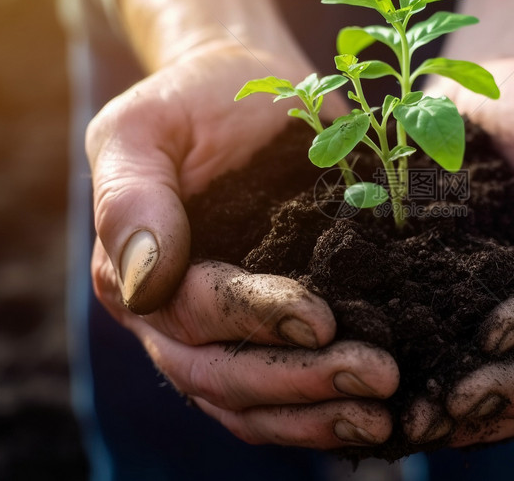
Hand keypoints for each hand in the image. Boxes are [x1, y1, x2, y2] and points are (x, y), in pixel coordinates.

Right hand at [86, 42, 398, 447]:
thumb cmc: (193, 102)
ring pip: (251, 403)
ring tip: (382, 415)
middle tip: (375, 376)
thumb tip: (143, 283)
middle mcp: (172, 319)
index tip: (321, 318)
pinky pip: (283, 395)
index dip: (253, 320)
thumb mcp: (144, 128)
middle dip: (299, 381)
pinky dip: (323, 412)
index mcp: (133, 274)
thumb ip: (131, 197)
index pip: (191, 315)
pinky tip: (375, 420)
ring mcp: (220, 334)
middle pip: (222, 376)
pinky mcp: (266, 333)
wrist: (243, 92)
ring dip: (316, 413)